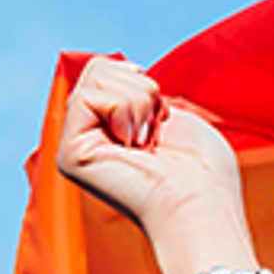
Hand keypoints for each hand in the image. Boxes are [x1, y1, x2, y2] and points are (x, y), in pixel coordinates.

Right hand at [51, 54, 264, 273]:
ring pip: (93, 77)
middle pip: (99, 68)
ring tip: (147, 141)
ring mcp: (76, 146)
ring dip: (138, 101)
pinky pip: (87, 98)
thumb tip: (126, 68)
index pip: (108, 71)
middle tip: (155, 132)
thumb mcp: (174, 115)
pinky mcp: (70, 154)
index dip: (139, 79)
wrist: (203, 206)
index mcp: (111, 130)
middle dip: (141, 89)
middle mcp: (89, 138)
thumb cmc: (203, 172)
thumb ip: (140, 92)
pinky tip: (135, 146)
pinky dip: (124, 111)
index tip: (161, 114)